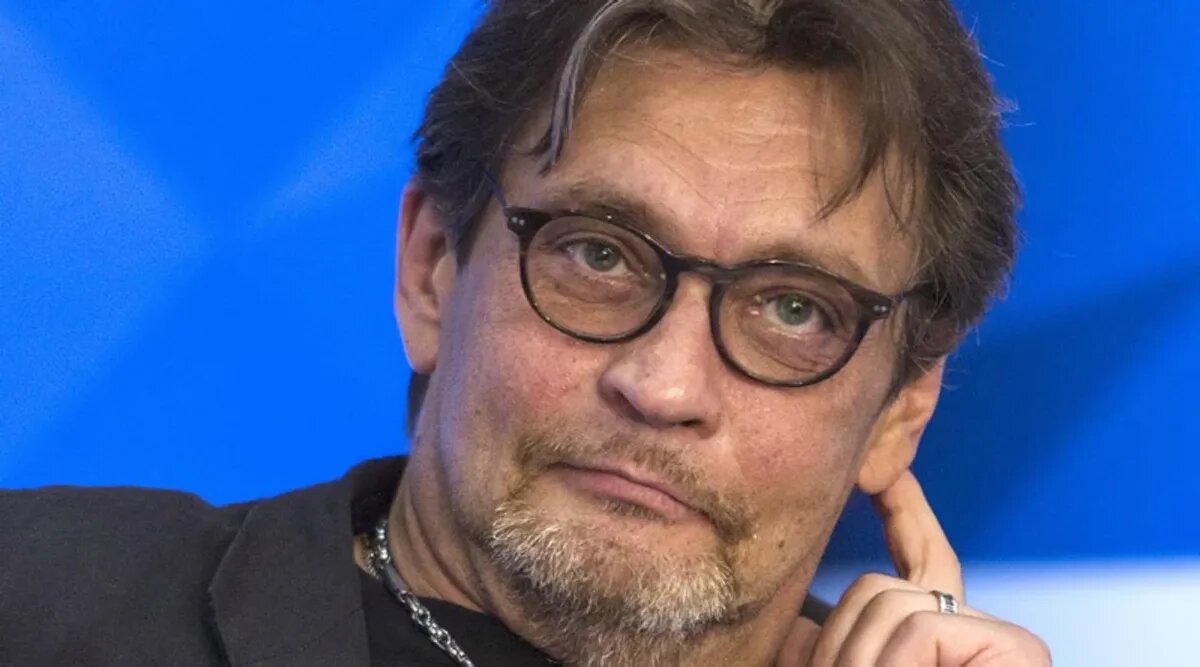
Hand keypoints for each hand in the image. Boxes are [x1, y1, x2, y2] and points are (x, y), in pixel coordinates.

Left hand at [777, 471, 1050, 665]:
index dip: (903, 510)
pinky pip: (923, 625)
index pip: (920, 562)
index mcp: (927, 648)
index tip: (881, 470)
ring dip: (858, 663)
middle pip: (886, 587)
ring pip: (893, 601)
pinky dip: (895, 665)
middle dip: (843, 642)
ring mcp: (999, 646)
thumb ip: (822, 648)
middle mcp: (970, 639)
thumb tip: (790, 618)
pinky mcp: (1022, 654)